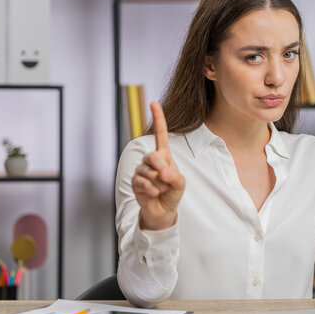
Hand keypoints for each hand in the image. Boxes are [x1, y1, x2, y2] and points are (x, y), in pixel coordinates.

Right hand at [132, 101, 185, 229]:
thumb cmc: (172, 193)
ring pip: (149, 173)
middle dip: (162, 169)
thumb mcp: (179, 183)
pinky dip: (152, 191)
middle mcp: (151, 160)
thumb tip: (162, 170)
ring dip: (159, 184)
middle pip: (153, 156)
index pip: (160, 134)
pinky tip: (153, 194)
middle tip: (166, 179)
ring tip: (161, 189)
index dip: (158, 118)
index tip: (153, 102)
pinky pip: (144, 183)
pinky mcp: (135, 181)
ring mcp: (141, 170)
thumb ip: (174, 175)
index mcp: (164, 155)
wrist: (162, 211)